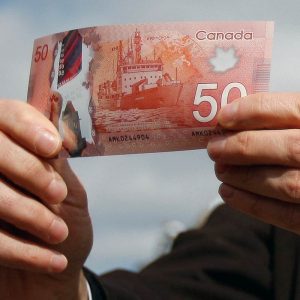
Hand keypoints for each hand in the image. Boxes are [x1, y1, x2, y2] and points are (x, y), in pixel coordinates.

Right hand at [0, 100, 92, 298]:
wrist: (53, 276)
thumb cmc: (66, 226)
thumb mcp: (70, 192)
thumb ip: (57, 166)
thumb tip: (54, 136)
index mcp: (18, 148)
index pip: (10, 117)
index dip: (27, 127)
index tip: (52, 146)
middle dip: (29, 170)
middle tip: (57, 193)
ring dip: (30, 214)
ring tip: (59, 232)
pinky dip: (25, 252)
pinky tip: (54, 262)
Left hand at [207, 93, 299, 233]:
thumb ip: (283, 121)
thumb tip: (233, 120)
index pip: (294, 109)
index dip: (254, 111)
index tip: (224, 117)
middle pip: (289, 148)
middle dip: (243, 147)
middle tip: (215, 148)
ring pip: (286, 184)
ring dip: (243, 177)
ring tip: (220, 169)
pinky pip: (287, 217)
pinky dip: (252, 204)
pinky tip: (228, 192)